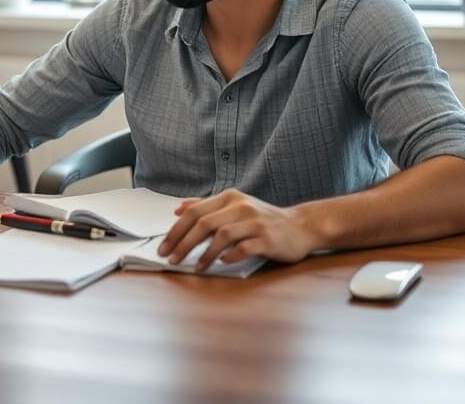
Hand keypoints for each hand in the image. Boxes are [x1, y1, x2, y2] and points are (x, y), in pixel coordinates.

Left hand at [156, 189, 318, 272]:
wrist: (300, 226)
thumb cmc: (264, 219)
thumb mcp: (235, 206)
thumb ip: (207, 206)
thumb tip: (178, 208)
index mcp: (230, 197)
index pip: (195, 211)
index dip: (176, 230)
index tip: (163, 246)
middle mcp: (241, 206)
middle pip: (204, 223)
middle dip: (183, 243)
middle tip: (171, 259)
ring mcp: (255, 222)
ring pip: (222, 235)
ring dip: (205, 254)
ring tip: (196, 267)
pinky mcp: (268, 239)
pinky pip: (244, 248)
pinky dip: (230, 256)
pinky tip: (222, 264)